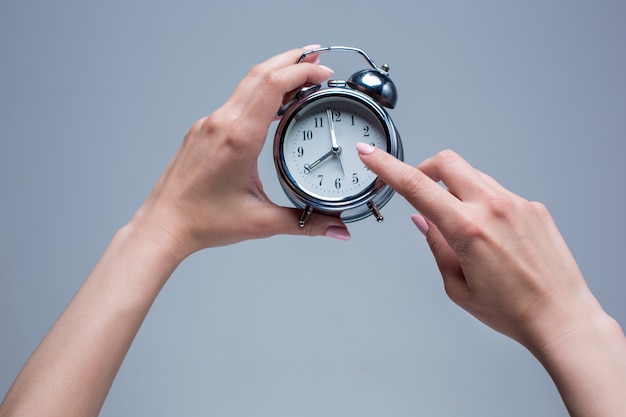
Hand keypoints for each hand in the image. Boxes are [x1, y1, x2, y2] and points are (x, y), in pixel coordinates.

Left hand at [131, 47, 350, 258]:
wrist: (164, 224)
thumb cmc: (202, 221)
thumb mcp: (262, 222)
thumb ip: (306, 223)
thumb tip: (337, 229)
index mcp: (238, 138)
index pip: (272, 85)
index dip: (301, 71)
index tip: (323, 72)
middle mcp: (221, 123)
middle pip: (260, 73)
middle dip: (292, 61)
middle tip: (318, 60)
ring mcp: (209, 124)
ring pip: (245, 84)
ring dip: (275, 74)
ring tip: (300, 77)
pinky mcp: (202, 130)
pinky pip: (234, 100)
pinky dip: (259, 92)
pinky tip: (272, 105)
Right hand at [357, 143, 625, 416]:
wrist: (562, 317)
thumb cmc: (513, 311)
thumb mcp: (457, 286)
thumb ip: (437, 245)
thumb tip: (423, 221)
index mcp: (468, 229)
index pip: (416, 187)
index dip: (387, 167)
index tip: (370, 155)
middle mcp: (494, 208)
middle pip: (447, 162)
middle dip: (425, 170)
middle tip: (421, 191)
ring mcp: (517, 204)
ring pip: (473, 176)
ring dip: (456, 190)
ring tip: (462, 227)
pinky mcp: (534, 207)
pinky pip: (497, 192)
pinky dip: (482, 203)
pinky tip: (492, 235)